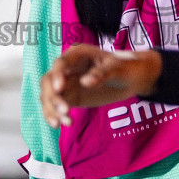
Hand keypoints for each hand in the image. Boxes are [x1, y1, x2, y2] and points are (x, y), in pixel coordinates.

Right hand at [41, 45, 162, 127]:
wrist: (131, 79)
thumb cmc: (124, 67)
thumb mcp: (116, 68)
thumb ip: (101, 74)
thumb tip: (85, 82)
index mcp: (77, 54)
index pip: (60, 63)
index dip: (56, 75)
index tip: (59, 89)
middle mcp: (67, 68)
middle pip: (48, 81)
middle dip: (52, 96)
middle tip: (65, 110)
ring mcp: (66, 83)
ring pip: (48, 95)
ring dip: (51, 109)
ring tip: (64, 122)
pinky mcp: (70, 97)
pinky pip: (55, 106)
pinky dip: (55, 115)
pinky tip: (65, 123)